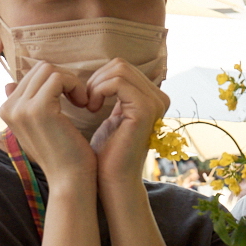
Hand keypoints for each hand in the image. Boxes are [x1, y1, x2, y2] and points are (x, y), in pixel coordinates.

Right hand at [0, 61, 97, 186]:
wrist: (70, 180)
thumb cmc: (62, 154)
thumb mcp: (38, 127)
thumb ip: (24, 105)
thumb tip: (7, 83)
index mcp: (7, 110)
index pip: (33, 75)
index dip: (57, 82)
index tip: (71, 101)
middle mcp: (9, 107)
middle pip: (40, 68)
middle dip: (64, 79)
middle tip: (79, 100)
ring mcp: (21, 108)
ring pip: (49, 70)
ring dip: (71, 82)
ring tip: (82, 102)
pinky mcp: (39, 108)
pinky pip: (59, 78)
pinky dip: (76, 86)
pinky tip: (84, 104)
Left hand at [89, 58, 168, 191]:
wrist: (111, 179)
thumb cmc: (107, 151)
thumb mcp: (113, 115)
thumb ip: (116, 92)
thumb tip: (107, 69)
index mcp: (152, 97)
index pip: (122, 67)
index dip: (100, 78)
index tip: (88, 100)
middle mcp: (159, 98)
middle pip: (121, 65)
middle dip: (97, 80)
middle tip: (86, 102)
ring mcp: (154, 103)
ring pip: (119, 70)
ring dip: (96, 85)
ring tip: (88, 105)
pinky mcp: (144, 110)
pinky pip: (117, 82)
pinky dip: (99, 90)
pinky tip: (92, 108)